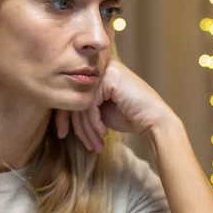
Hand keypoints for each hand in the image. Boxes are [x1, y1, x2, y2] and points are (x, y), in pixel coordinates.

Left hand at [55, 58, 175, 149]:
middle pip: (72, 97)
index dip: (63, 116)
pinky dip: (94, 123)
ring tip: (93, 144)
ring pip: (80, 102)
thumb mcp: (98, 111)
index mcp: (95, 72)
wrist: (154, 121)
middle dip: (75, 125)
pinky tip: (102, 134)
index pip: (70, 93)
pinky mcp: (109, 78)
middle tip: (78, 142)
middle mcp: (99, 67)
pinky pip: (90, 104)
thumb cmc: (129, 116)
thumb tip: (58, 115)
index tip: (61, 134)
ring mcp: (105, 70)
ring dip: (86, 129)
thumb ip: (81, 107)